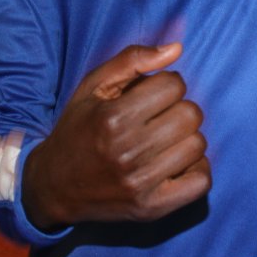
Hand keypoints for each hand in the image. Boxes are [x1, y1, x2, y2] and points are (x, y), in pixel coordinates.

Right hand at [22, 43, 209, 229]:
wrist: (54, 185)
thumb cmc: (78, 128)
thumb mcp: (93, 86)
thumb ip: (133, 60)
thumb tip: (177, 48)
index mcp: (112, 118)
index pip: (174, 85)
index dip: (166, 84)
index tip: (151, 95)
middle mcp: (127, 152)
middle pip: (191, 114)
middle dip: (179, 108)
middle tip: (160, 117)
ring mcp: (140, 183)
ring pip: (198, 145)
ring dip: (186, 138)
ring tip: (164, 140)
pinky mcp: (152, 208)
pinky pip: (201, 181)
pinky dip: (196, 168)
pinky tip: (175, 162)